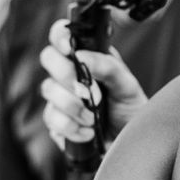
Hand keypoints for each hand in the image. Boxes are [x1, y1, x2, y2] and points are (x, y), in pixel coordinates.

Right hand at [37, 18, 149, 150]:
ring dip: (73, 105)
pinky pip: (52, 118)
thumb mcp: (127, 86)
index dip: (60, 36)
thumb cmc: (130, 110)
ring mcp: (59, 97)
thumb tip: (83, 56)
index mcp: (86, 57)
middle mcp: (69, 74)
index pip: (63, 35)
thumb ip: (109, 67)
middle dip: (66, 74)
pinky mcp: (56, 122)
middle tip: (87, 90)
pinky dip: (72, 127)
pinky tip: (88, 132)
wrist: (131, 144)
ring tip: (93, 117)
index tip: (71, 48)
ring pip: (48, 89)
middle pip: (48, 57)